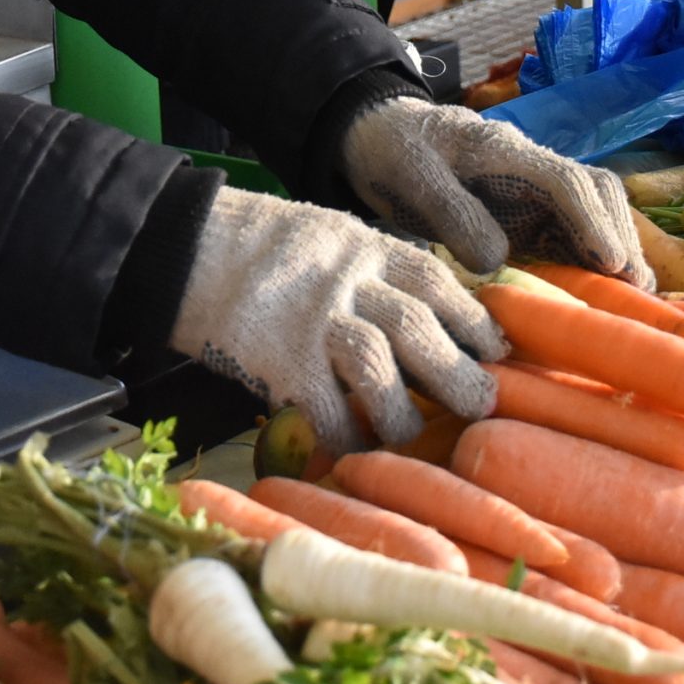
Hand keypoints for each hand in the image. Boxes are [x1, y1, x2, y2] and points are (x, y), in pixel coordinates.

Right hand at [168, 187, 502, 451]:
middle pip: (417, 327)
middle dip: (457, 372)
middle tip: (480, 403)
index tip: (496, 350)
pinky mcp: (277, 360)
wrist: (187, 246)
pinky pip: (324, 409)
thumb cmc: (269, 249)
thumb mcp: (334, 236)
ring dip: (402, 413)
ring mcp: (311, 320)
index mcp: (366, 246)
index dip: (473, 318)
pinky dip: (343, 437)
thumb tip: (437, 320)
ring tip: (409, 433)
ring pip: (378, 369)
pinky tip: (350, 447)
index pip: (436, 281)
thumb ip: (379, 270)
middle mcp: (346, 280)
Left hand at [340, 95, 653, 289]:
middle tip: (636, 291)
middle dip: (620, 237)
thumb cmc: (392, 151)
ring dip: (613, 251)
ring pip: (590, 213)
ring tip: (631, 300)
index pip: (565, 181)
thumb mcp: (410, 177)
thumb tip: (496, 260)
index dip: (593, 222)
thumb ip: (452, 213)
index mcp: (504, 150)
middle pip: (595, 192)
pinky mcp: (524, 214)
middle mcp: (530, 167)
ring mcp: (530, 190)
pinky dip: (588, 261)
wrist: (375, 134)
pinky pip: (567, 233)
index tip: (613, 263)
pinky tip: (599, 296)